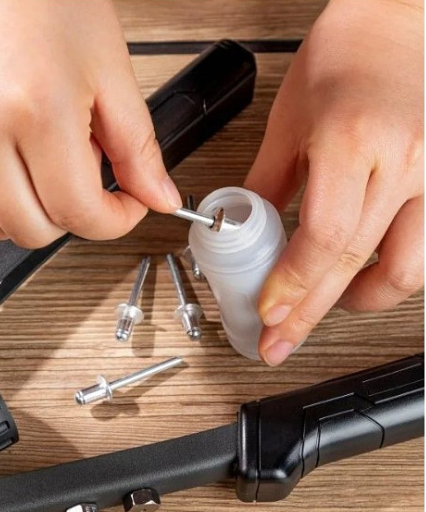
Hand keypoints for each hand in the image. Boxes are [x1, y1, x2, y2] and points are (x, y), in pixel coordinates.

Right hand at [0, 0, 181, 247]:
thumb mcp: (111, 75)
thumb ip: (139, 150)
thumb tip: (158, 198)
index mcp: (34, 112)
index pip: (78, 213)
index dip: (114, 221)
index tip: (126, 206)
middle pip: (32, 231)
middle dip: (73, 219)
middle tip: (88, 180)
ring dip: (33, 212)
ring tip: (49, 164)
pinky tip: (17, 154)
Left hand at [244, 0, 423, 364]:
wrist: (397, 23)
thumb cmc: (343, 58)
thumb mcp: (287, 123)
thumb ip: (266, 185)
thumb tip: (243, 231)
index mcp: (354, 143)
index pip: (324, 239)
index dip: (293, 286)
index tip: (269, 315)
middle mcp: (405, 164)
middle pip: (357, 265)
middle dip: (312, 314)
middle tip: (281, 341)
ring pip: (408, 271)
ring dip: (360, 300)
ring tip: (323, 303)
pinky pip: (424, 248)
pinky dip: (390, 273)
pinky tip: (362, 275)